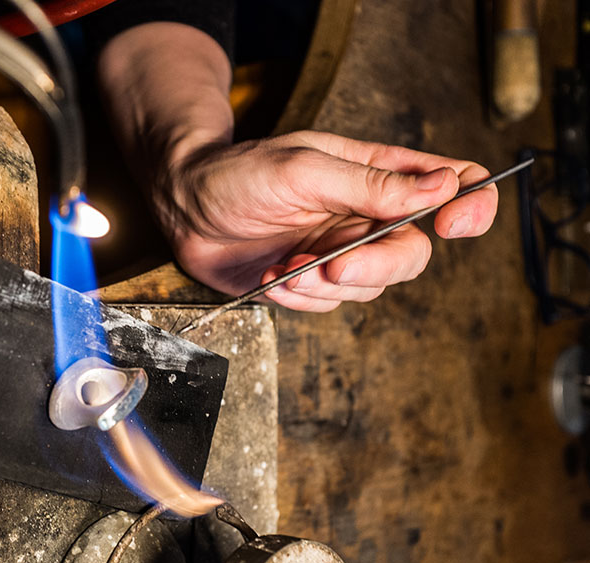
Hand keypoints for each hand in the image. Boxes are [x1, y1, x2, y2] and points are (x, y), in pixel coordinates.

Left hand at [157, 130, 497, 311]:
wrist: (182, 206)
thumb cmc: (237, 172)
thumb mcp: (303, 167)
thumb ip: (371, 183)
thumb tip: (443, 186)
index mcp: (376, 174)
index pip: (452, 184)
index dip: (471, 205)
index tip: (456, 225)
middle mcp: (365, 216)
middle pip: (412, 254)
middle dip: (376, 266)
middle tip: (334, 265)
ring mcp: (338, 251)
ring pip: (369, 288)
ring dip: (325, 284)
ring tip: (284, 265)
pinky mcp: (309, 282)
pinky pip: (327, 304)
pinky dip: (300, 296)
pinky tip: (271, 276)